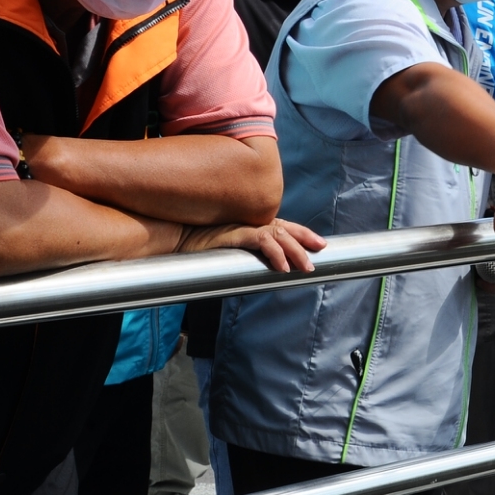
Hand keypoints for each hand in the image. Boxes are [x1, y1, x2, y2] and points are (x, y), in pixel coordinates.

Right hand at [176, 218, 324, 272]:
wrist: (172, 234)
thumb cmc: (194, 244)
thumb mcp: (225, 248)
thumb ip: (242, 253)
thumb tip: (258, 271)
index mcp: (249, 225)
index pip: (281, 226)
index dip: (302, 233)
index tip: (320, 243)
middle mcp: (248, 222)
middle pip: (285, 228)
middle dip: (305, 238)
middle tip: (321, 249)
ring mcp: (241, 226)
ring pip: (278, 234)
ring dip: (295, 252)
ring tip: (306, 267)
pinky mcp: (233, 233)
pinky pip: (261, 241)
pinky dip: (275, 254)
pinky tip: (283, 267)